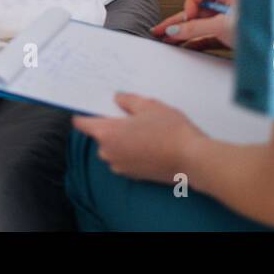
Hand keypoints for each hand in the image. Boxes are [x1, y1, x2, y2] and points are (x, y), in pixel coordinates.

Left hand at [72, 93, 205, 182]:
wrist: (191, 159)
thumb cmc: (170, 130)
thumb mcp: (148, 105)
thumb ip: (127, 100)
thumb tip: (117, 98)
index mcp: (107, 134)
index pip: (82, 123)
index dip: (83, 112)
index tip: (89, 105)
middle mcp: (108, 153)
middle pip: (100, 134)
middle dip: (111, 124)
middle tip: (129, 112)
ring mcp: (120, 166)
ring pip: (113, 147)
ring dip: (122, 138)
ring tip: (144, 127)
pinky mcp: (132, 175)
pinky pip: (124, 157)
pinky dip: (131, 150)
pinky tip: (149, 142)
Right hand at [151, 0, 236, 49]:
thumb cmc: (260, 30)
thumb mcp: (222, 26)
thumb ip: (196, 27)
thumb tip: (174, 30)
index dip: (190, 2)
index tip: (188, 17)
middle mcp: (228, 8)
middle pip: (196, 10)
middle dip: (178, 20)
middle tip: (158, 30)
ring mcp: (229, 24)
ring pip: (200, 26)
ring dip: (183, 33)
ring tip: (164, 41)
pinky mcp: (230, 39)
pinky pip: (207, 38)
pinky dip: (194, 43)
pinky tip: (183, 48)